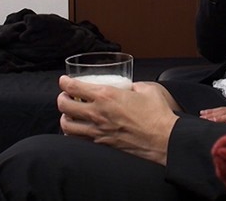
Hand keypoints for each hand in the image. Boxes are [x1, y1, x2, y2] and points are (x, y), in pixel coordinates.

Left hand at [57, 76, 177, 165]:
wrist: (163, 139)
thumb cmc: (157, 115)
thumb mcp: (146, 89)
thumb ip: (134, 85)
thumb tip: (130, 87)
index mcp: (106, 96)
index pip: (74, 87)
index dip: (65, 82)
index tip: (64, 80)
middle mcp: (98, 113)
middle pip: (64, 105)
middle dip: (61, 98)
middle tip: (66, 95)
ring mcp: (98, 131)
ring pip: (67, 125)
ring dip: (65, 117)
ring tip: (69, 113)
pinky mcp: (102, 144)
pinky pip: (78, 139)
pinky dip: (74, 133)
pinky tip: (79, 129)